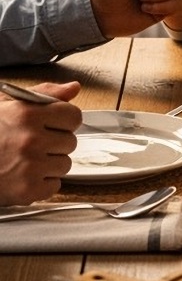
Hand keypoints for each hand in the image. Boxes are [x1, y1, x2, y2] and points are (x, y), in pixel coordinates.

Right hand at [0, 81, 81, 204]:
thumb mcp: (9, 103)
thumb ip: (45, 93)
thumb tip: (74, 88)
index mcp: (27, 114)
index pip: (74, 116)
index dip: (64, 120)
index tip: (53, 124)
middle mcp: (31, 140)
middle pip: (71, 142)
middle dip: (55, 142)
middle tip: (33, 143)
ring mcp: (30, 168)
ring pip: (65, 165)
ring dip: (50, 163)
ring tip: (27, 159)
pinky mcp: (27, 191)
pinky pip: (54, 186)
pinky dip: (42, 183)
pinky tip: (24, 175)